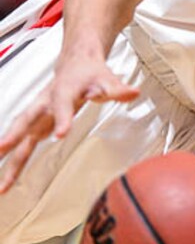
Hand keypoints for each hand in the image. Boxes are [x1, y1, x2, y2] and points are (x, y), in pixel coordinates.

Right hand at [0, 58, 138, 191]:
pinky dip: (13, 160)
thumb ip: (117, 89)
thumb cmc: (91, 72)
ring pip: (20, 134)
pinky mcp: (38, 124)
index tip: (60, 134)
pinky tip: (7, 180)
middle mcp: (45, 102)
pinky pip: (22, 143)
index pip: (62, 105)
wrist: (77, 61)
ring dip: (7, 155)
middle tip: (2, 149)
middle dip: (13, 134)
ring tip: (1, 182)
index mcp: (63, 91)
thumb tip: (133, 93)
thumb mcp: (108, 79)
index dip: (62, 118)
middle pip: (26, 119)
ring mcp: (39, 114)